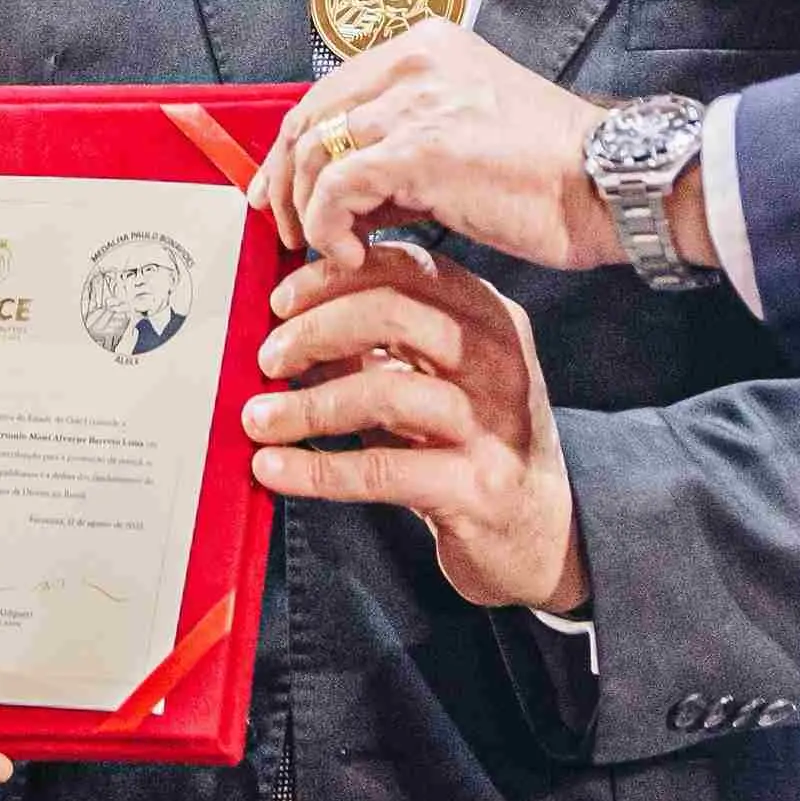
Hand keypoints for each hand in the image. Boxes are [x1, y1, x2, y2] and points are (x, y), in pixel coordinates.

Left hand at [242, 243, 587, 611]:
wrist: (542, 532)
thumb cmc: (476, 443)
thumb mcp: (437, 378)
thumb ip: (377, 345)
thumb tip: (290, 324)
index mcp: (489, 316)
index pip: (406, 267)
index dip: (332, 277)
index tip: (280, 301)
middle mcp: (498, 359)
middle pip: (394, 312)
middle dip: (314, 329)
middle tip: (268, 358)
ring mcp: (493, 423)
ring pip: (385, 392)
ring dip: (306, 405)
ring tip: (257, 418)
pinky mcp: (476, 487)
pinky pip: (381, 470)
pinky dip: (316, 468)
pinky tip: (275, 469)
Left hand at [255, 20, 615, 273]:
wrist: (608, 183)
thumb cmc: (549, 171)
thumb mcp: (463, 136)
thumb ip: (401, 149)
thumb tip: (344, 190)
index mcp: (425, 48)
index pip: (329, 92)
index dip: (293, 149)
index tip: (282, 192)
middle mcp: (414, 61)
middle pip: (309, 117)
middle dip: (284, 181)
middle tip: (284, 229)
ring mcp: (415, 101)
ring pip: (314, 152)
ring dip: (306, 211)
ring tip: (325, 249)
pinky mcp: (419, 148)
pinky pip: (336, 187)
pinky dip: (328, 226)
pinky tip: (350, 252)